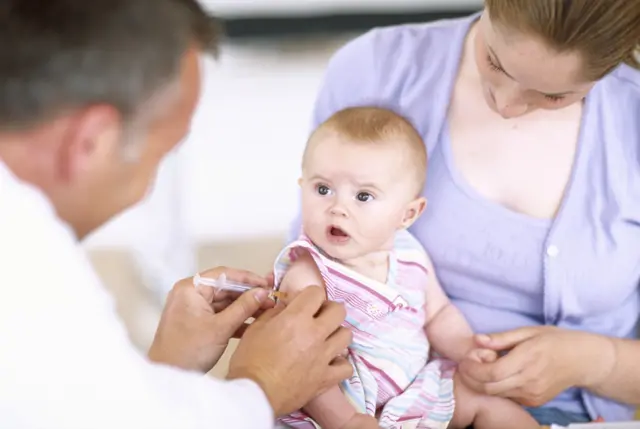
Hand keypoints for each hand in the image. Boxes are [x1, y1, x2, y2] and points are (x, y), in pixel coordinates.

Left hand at [148, 266, 273, 371]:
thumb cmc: (187, 352)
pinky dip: (234, 318)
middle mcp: (189, 294)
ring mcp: (192, 307)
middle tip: (269, 300)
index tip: (266, 284)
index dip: (248, 278)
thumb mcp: (221, 328)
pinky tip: (252, 324)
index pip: (224, 275)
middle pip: (225, 287)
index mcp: (190, 288)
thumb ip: (244, 307)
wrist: (169, 377)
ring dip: (244, 307)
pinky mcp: (196, 321)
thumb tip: (262, 292)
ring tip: (265, 311)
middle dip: (248, 295)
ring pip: (224, 301)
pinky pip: (218, 313)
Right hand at [226, 286, 352, 416]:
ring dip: (336, 334)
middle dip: (329, 310)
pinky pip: (346, 366)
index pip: (317, 292)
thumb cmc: (249, 361)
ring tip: (325, 339)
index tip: (303, 302)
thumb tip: (286, 307)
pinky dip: (340, 363)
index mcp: (296, 318)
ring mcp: (324, 356)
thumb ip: (275, 313)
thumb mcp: (256, 328)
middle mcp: (315, 334)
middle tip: (318, 317)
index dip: (310, 295)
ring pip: (346, 335)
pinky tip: (329, 362)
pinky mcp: (326, 378)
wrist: (254, 394)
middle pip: (339, 311)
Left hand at [457, 326, 615, 406]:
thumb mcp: (529, 332)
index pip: (492, 372)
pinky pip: (507, 397)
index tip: (466, 358)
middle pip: (489, 388)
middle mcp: (530, 381)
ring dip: (481, 383)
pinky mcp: (534, 402)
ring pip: (496, 394)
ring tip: (483, 366)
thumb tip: (477, 340)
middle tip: (467, 363)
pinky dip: (495, 388)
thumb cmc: (555, 341)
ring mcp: (532, 395)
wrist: (584, 361)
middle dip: (471, 378)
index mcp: (528, 359)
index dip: (473, 368)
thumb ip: (501, 338)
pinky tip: (497, 375)